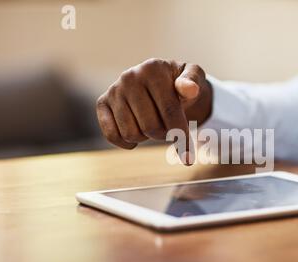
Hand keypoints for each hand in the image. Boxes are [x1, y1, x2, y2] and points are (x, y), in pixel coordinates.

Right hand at [96, 58, 212, 164]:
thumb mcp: (195, 77)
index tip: (189, 156)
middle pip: (151, 126)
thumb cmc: (181, 84)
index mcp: (153, 69)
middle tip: (170, 128)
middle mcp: (130, 77)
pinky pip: (111, 135)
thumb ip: (194, 82)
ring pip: (131, 134)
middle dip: (165, 135)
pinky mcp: (102, 103)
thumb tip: (190, 90)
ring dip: (147, 137)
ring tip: (154, 124)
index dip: (181, 135)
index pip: (170, 111)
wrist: (162, 80)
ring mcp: (114, 90)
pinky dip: (127, 143)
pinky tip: (138, 136)